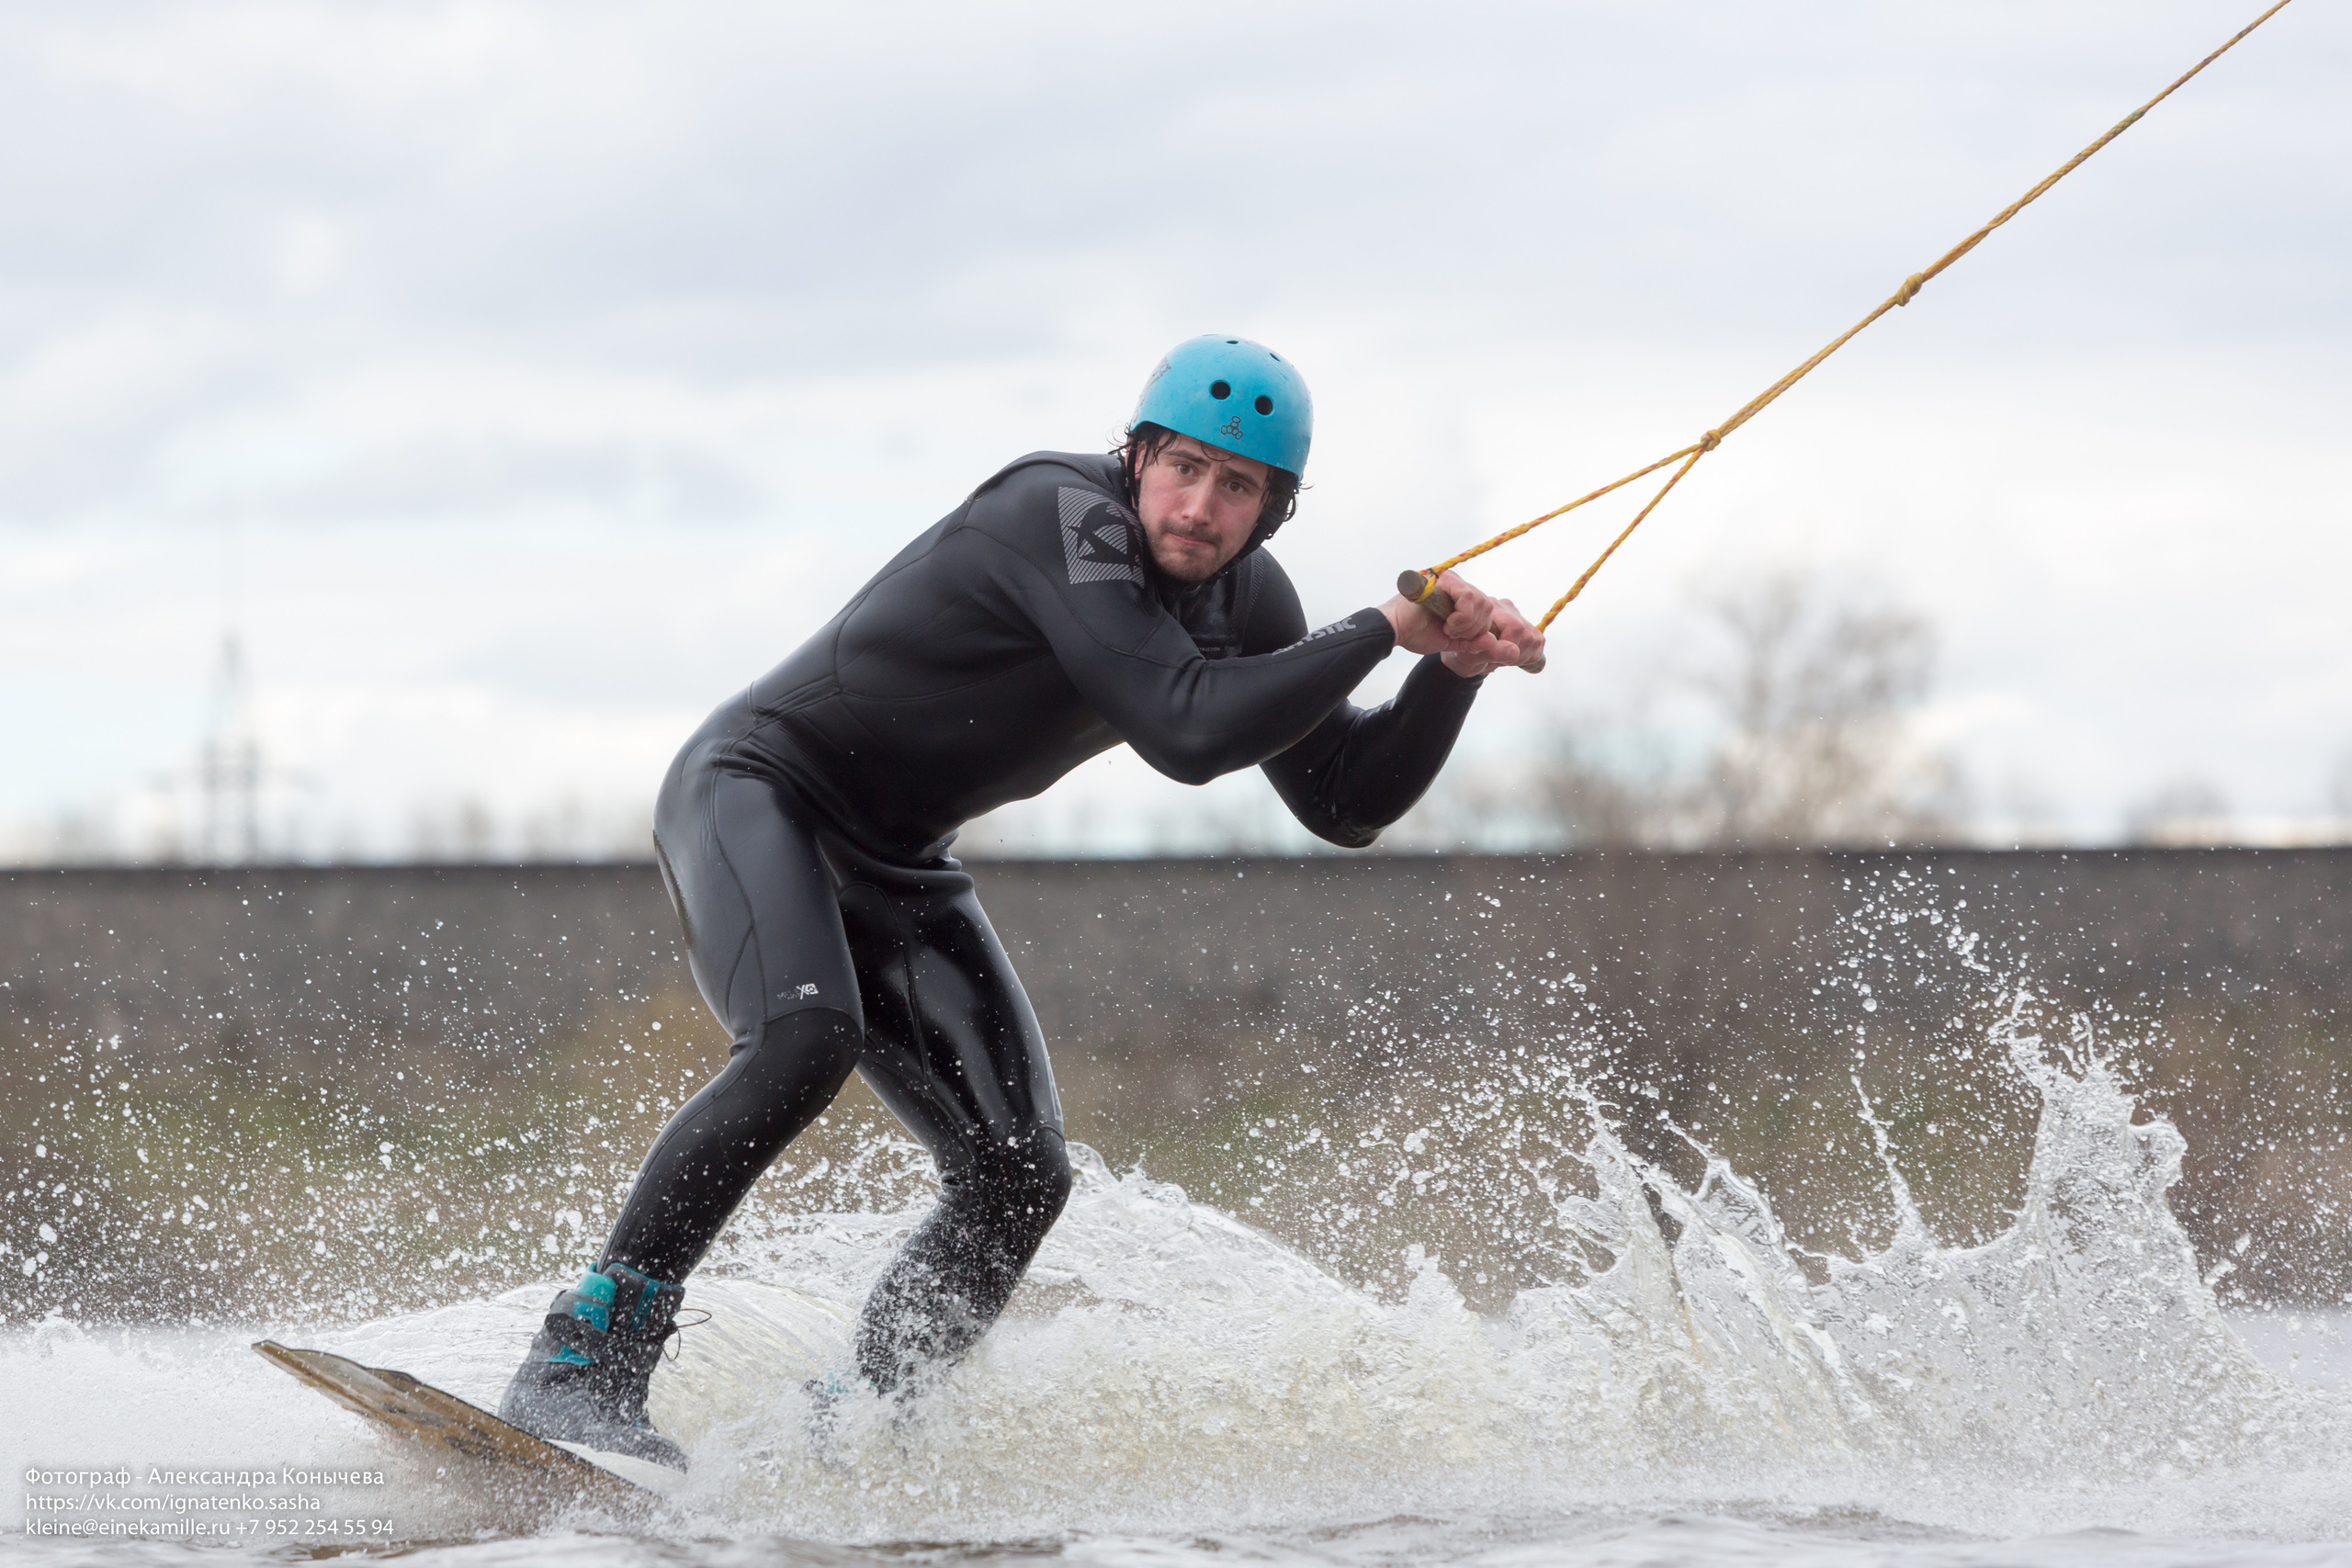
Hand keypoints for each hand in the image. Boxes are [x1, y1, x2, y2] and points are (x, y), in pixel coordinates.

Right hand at [1379, 570, 1546, 676]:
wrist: (1394, 631)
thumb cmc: (1417, 634)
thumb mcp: (1453, 642)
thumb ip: (1474, 643)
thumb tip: (1497, 643)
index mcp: (1461, 598)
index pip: (1487, 611)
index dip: (1481, 629)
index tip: (1462, 639)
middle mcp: (1458, 586)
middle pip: (1488, 606)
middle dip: (1475, 628)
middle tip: (1454, 634)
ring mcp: (1452, 581)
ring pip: (1482, 601)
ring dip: (1468, 624)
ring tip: (1449, 629)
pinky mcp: (1445, 580)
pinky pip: (1469, 597)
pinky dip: (1463, 617)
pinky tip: (1447, 624)